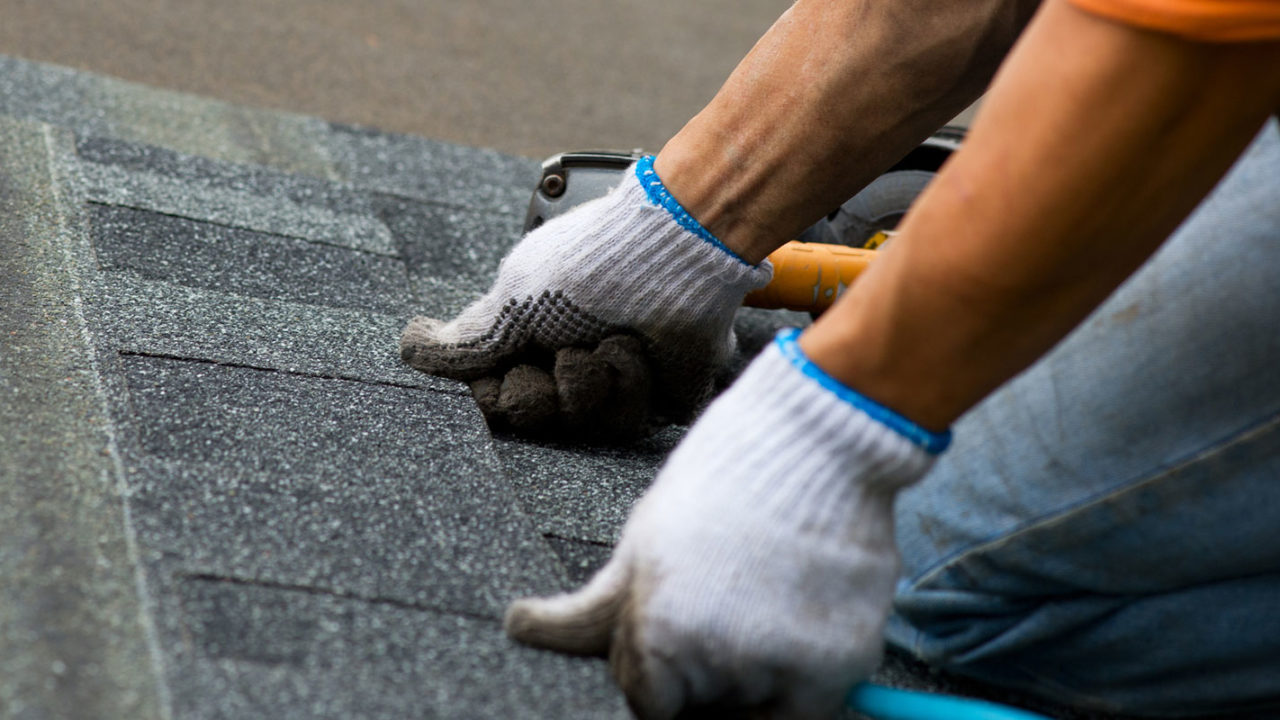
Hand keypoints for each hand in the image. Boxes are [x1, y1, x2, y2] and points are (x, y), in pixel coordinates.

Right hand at [400, 159, 771, 441]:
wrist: (672, 251)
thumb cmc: (592, 264)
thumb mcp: (514, 299)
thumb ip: (466, 339)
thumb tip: (410, 348)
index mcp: (530, 338)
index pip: (495, 399)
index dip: (499, 394)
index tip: (510, 368)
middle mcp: (568, 362)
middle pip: (535, 419)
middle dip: (546, 391)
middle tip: (563, 354)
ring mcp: (614, 381)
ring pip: (582, 426)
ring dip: (592, 380)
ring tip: (609, 339)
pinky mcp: (659, 396)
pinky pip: (630, 422)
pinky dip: (630, 381)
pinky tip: (637, 348)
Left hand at [505, 329, 947, 717]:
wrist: (819, 440)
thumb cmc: (724, 481)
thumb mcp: (642, 543)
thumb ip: (588, 610)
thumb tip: (518, 628)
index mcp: (659, 636)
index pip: (646, 702)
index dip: (658, 667)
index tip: (680, 627)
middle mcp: (719, 664)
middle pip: (700, 708)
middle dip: (706, 674)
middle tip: (726, 604)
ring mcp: (785, 667)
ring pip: (753, 708)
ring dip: (754, 673)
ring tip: (763, 597)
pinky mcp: (842, 664)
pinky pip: (809, 705)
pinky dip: (803, 674)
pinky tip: (796, 611)